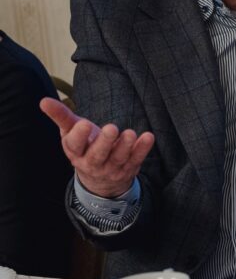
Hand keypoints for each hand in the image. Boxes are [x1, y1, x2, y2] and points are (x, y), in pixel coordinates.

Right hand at [39, 97, 154, 197]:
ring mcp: (111, 168)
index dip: (78, 135)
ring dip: (125, 146)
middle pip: (97, 155)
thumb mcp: (71, 132)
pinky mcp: (128, 168)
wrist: (100, 178)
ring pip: (118, 158)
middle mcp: (92, 163)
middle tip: (112, 128)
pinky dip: (143, 149)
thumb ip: (61, 116)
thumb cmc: (84, 146)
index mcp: (75, 152)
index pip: (75, 145)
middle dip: (105, 142)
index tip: (84, 123)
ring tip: (130, 133)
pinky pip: (136, 159)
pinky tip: (148, 137)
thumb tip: (43, 101)